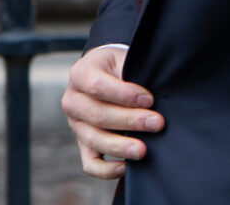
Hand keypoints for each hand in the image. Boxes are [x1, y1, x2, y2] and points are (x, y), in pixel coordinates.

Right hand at [62, 45, 164, 180]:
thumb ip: (130, 75)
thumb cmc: (117, 66)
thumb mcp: (121, 60)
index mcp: (80, 74)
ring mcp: (76, 125)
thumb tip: (150, 99)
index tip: (149, 99)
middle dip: (130, 121)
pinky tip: (126, 167)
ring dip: (121, 147)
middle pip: (98, 115)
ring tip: (143, 149)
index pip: (97, 85)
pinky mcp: (83, 144)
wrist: (105, 73)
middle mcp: (73, 101)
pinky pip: (90, 164)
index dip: (124, 94)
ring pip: (95, 140)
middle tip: (157, 123)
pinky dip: (107, 170)